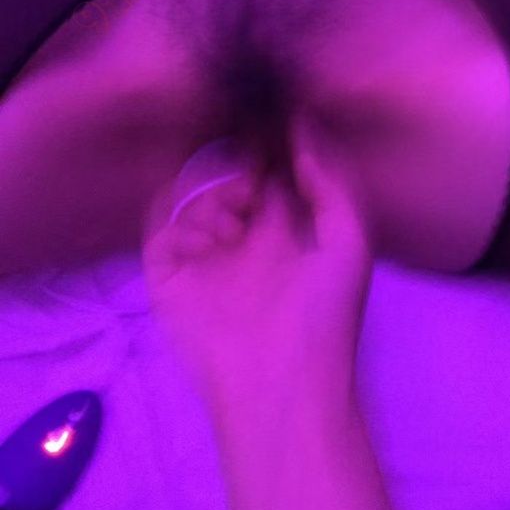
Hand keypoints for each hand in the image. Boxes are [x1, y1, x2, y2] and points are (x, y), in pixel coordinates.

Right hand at [142, 117, 372, 407]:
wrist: (283, 382)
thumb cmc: (324, 314)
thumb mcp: (348, 241)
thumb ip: (330, 183)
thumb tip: (304, 130)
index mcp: (281, 230)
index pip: (263, 174)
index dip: (263, 148)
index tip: (265, 128)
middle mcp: (239, 239)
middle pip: (221, 178)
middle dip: (234, 167)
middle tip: (249, 183)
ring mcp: (201, 258)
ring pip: (190, 197)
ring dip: (212, 195)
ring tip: (235, 221)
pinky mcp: (168, 279)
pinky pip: (160, 230)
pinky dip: (182, 222)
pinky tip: (212, 241)